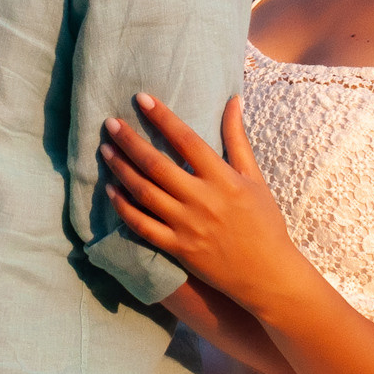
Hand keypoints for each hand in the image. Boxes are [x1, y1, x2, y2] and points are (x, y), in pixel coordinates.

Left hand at [102, 96, 311, 316]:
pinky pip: (143, 226)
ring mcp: (187, 226)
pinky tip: (111, 191)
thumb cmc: (265, 223)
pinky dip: (124, 208)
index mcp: (223, 179)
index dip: (163, 117)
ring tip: (105, 149)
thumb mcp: (255, 178)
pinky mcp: (178, 248)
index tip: (142, 98)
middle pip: (157, 165)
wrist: (268, 275)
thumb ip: (238, 139)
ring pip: (145, 193)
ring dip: (121, 169)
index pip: (187, 140)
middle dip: (130, 141)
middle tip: (110, 123)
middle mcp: (203, 200)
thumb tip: (234, 99)